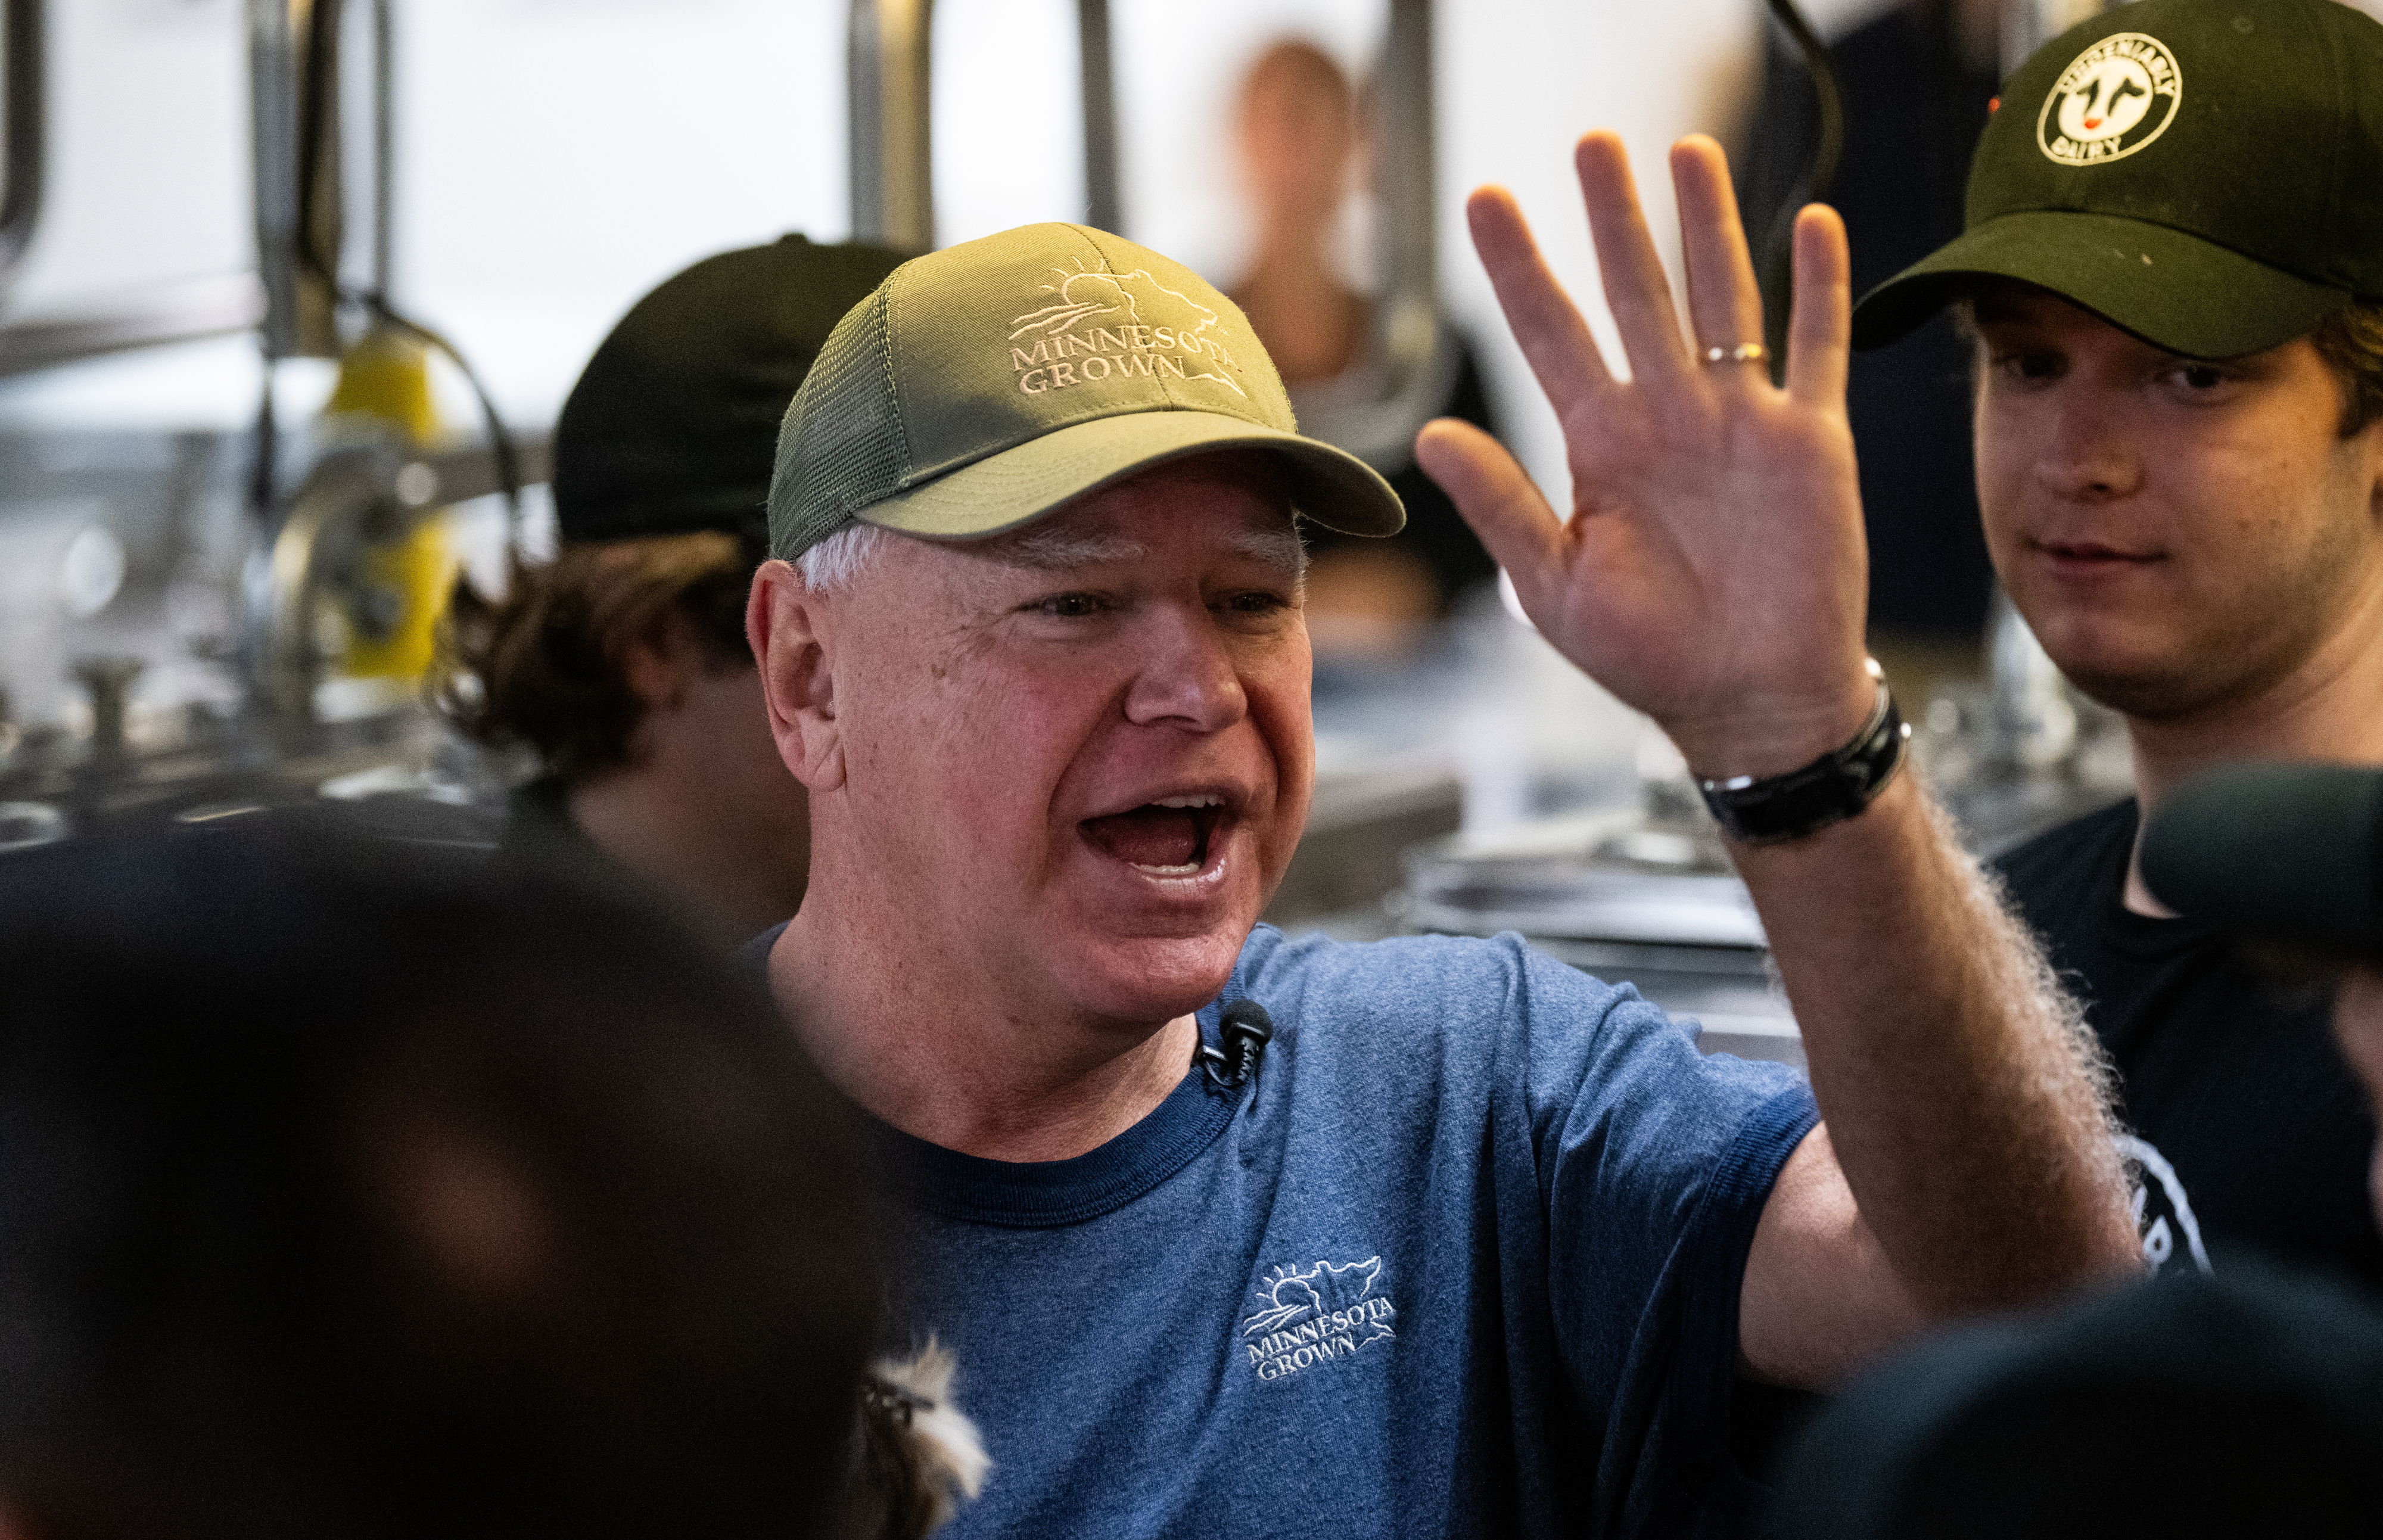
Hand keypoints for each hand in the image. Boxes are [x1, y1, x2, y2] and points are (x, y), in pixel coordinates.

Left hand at [1416, 133, 1873, 777]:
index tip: (1485, 201)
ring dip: (1707, 226)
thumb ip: (1500, 505)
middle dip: (1611, 218)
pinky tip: (1813, 222)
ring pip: (1720, 299)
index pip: (1549, 334)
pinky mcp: (1809, 441)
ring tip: (1686, 150)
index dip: (1518, 269)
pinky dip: (1820, 288)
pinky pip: (1817, 349)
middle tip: (1588, 141)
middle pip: (1633, 292)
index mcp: (1600, 445)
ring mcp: (1739, 422)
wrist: (1748, 701)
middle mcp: (1666, 416)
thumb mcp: (1553, 588)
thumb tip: (1435, 436)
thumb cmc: (1648, 654)